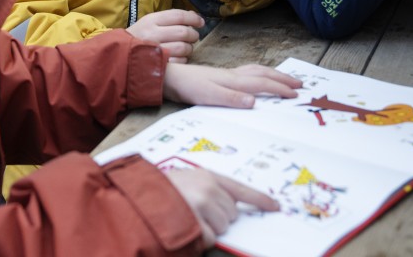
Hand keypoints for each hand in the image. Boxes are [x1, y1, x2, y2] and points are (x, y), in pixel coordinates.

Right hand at [128, 9, 202, 62]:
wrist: (119, 55)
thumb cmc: (139, 37)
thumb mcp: (150, 22)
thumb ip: (171, 18)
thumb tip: (195, 16)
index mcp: (151, 20)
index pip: (178, 16)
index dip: (193, 19)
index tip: (200, 23)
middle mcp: (151, 34)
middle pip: (183, 32)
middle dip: (193, 35)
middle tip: (193, 37)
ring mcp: (154, 51)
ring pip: (183, 47)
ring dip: (189, 48)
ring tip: (186, 48)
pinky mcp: (156, 65)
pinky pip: (179, 62)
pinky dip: (183, 60)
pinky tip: (179, 58)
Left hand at [163, 63, 301, 106]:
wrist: (168, 76)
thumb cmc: (187, 87)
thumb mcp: (209, 96)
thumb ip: (231, 98)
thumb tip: (254, 102)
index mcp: (233, 81)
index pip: (262, 83)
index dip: (280, 88)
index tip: (296, 94)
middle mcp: (233, 75)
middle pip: (263, 74)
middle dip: (282, 79)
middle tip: (299, 84)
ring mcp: (226, 75)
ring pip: (255, 71)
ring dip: (272, 74)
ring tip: (284, 78)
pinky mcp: (219, 77)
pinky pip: (247, 73)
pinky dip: (258, 74)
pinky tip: (256, 78)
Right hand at [165, 167, 279, 247]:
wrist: (137, 198)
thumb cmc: (158, 190)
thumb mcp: (184, 180)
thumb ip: (206, 187)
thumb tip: (228, 206)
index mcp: (206, 176)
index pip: (240, 188)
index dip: (260, 199)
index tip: (275, 207)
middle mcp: (208, 188)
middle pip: (231, 213)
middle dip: (218, 217)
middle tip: (195, 212)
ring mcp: (203, 206)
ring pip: (223, 226)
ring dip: (209, 228)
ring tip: (187, 218)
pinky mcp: (197, 223)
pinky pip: (210, 238)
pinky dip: (200, 237)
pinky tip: (185, 227)